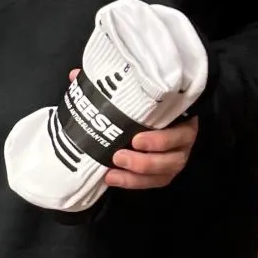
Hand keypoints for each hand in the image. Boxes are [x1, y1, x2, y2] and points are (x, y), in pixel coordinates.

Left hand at [68, 68, 197, 190]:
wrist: (143, 114)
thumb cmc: (141, 100)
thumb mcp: (128, 90)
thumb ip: (107, 85)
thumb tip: (76, 75)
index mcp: (179, 117)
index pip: (180, 130)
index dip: (161, 140)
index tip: (136, 139)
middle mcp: (182, 139)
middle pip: (173, 157)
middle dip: (145, 161)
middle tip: (119, 156)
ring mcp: (176, 157)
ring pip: (165, 172)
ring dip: (138, 175)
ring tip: (113, 171)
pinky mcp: (165, 171)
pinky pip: (154, 181)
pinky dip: (133, 182)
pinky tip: (113, 178)